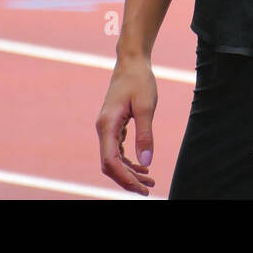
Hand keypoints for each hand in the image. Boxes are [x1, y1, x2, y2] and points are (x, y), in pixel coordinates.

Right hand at [95, 57, 157, 195]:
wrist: (132, 62)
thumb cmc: (139, 81)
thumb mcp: (147, 107)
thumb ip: (146, 135)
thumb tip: (146, 163)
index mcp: (107, 125)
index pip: (110, 161)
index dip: (124, 177)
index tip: (141, 188)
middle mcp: (103, 129)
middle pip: (110, 165)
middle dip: (127, 179)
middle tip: (148, 190)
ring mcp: (107, 128)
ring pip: (114, 159)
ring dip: (129, 172)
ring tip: (149, 180)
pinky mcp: (114, 126)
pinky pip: (117, 150)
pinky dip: (128, 161)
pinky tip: (143, 166)